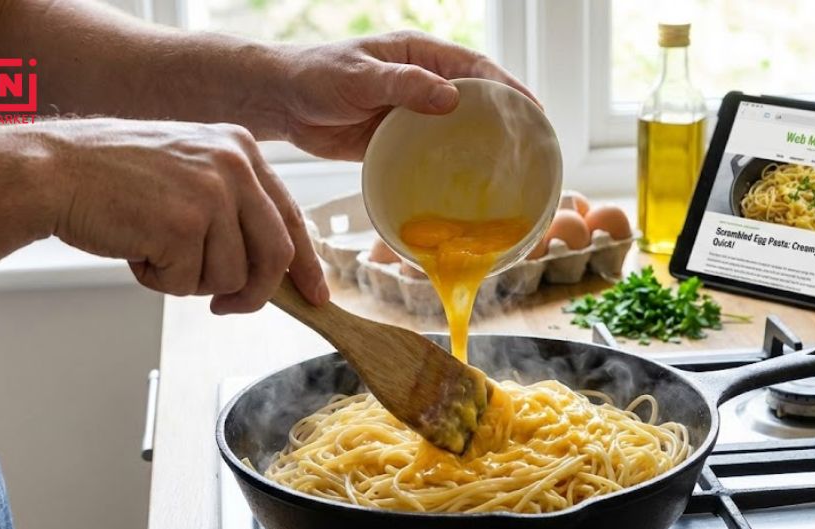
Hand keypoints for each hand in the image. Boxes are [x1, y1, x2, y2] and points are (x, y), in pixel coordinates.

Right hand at [47, 119, 326, 312]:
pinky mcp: (184, 225)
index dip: (306, 264)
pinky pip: (188, 283)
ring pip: (232, 276)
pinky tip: (137, 249)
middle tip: (226, 306)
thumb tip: (273, 266)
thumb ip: (234, 206)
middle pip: (276, 256)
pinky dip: (160, 281)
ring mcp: (212, 193)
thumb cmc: (113, 177)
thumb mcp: (190, 171)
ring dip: (191, 281)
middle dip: (253, 293)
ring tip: (155, 248)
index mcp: (241, 148)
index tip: (316, 295)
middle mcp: (235, 165)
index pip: (291, 216)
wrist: (53, 171)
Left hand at [273, 31, 536, 159]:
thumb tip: (453, 98)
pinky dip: (446, 167)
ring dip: (477, 148)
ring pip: (455, 130)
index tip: (533, 110)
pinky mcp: (397, 141)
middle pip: (474, 101)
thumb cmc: (316, 76)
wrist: (280, 102)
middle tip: (531, 147)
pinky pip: (429, 154)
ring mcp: (411, 114)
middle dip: (503, 120)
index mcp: (419, 56)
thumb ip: (404, 86)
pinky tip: (462, 187)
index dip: (508, 88)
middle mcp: (422, 83)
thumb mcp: (360, 77)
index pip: (476, 68)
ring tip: (506, 172)